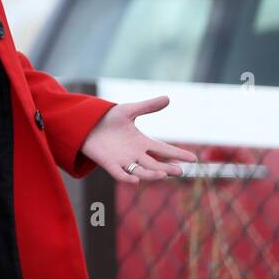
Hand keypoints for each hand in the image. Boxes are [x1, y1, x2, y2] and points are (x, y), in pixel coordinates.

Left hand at [80, 96, 196, 183]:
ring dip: (151, 174)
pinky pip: (120, 174)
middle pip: (155, 164)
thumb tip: (168, 98)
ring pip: (141, 171)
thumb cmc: (107, 118)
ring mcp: (122, 160)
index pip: (163, 149)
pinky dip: (127, 178)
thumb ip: (147, 106)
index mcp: (141, 142)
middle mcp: (135, 154)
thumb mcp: (128, 111)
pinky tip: (136, 180)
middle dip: (167, 168)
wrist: (84, 123)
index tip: (193, 158)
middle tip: (179, 171)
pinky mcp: (108, 164)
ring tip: (163, 174)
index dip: (178, 154)